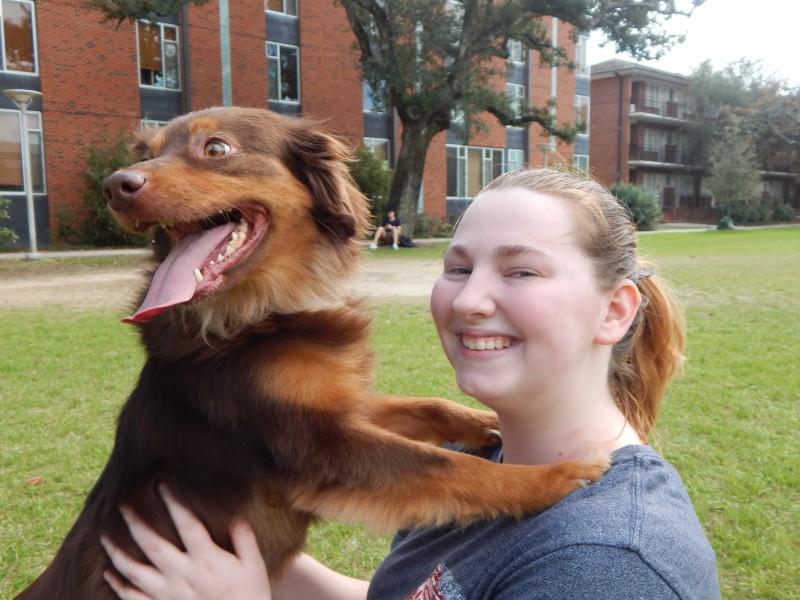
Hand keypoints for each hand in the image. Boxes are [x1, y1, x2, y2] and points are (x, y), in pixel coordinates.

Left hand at [101, 485, 270, 599]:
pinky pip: (133, 597)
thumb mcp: (253, 564)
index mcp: (207, 560)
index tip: (162, 485)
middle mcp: (183, 575)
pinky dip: (118, 585)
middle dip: (135, 522)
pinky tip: (108, 573)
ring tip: (105, 536)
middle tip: (122, 504)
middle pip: (152, 545)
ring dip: (117, 552)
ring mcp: (169, 594)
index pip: (187, 524)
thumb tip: (236, 511)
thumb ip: (243, 536)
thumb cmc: (249, 595)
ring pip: (135, 571)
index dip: (173, 503)